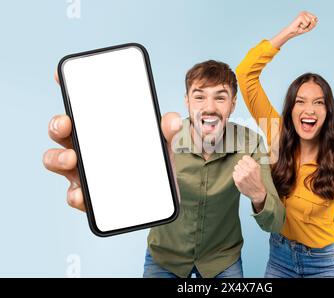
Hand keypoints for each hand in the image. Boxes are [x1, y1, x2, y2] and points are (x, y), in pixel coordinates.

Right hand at [43, 71, 181, 210]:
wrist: (158, 199)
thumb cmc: (153, 165)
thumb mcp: (162, 146)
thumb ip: (167, 132)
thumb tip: (173, 120)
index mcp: (101, 129)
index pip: (80, 107)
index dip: (68, 89)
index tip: (59, 75)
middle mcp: (86, 147)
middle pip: (61, 131)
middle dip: (57, 124)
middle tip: (66, 123)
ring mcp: (84, 171)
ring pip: (57, 160)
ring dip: (57, 157)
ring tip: (72, 158)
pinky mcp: (89, 197)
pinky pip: (74, 195)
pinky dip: (75, 195)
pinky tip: (81, 194)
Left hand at [233, 155, 266, 211]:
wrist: (257, 192)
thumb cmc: (257, 180)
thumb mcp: (258, 169)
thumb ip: (251, 163)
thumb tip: (243, 158)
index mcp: (254, 166)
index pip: (245, 157)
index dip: (245, 160)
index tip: (246, 163)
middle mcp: (248, 170)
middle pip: (240, 162)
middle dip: (242, 165)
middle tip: (245, 170)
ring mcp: (243, 176)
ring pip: (236, 167)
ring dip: (239, 170)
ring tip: (243, 174)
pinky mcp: (238, 180)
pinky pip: (234, 173)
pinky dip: (236, 175)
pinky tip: (241, 178)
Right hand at [270, 11, 317, 48]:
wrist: (292, 32)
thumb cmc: (300, 30)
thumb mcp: (309, 27)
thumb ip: (314, 23)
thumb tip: (314, 19)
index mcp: (307, 13)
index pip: (316, 19)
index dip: (312, 24)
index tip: (306, 25)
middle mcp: (305, 12)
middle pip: (314, 19)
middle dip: (309, 25)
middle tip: (303, 26)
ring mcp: (303, 13)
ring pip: (310, 21)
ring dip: (306, 26)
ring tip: (301, 26)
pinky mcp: (301, 16)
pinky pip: (307, 23)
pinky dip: (304, 26)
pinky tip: (299, 25)